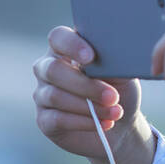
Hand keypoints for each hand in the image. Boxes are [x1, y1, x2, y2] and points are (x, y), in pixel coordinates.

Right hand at [34, 25, 143, 160]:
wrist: (121, 126)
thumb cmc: (119, 90)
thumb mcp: (121, 72)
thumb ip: (114, 60)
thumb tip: (114, 52)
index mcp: (66, 49)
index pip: (58, 37)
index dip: (71, 45)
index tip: (91, 57)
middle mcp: (48, 68)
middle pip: (53, 70)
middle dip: (86, 85)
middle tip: (112, 96)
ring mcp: (43, 94)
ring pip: (55, 96)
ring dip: (89, 106)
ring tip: (116, 112)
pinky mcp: (44, 120)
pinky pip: (57, 119)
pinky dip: (84, 122)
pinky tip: (104, 124)